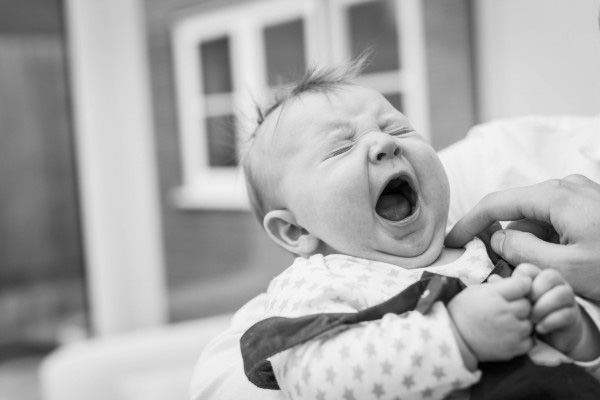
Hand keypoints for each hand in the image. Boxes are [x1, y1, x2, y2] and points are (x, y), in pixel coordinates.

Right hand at [445, 175, 599, 299]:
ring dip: (535, 246)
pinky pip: (558, 221)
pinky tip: (565, 265)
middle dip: (509, 243)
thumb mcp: (569, 269)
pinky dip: (552, 242)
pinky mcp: (593, 204)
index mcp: (555, 196)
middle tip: (508, 274)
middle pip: (518, 214)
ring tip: (550, 275)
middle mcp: (566, 187)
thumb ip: (524, 252)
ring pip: (539, 220)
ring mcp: (581, 194)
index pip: (495, 204)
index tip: (450, 242)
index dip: (468, 224)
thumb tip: (497, 240)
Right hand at [448, 277, 532, 361]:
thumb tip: (521, 280)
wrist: (454, 337)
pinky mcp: (513, 349)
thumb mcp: (476, 290)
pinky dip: (522, 338)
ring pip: (530, 322)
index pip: (523, 285)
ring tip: (506, 323)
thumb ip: (499, 285)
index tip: (513, 290)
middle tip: (505, 308)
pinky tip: (509, 334)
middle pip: (527, 304)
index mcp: (495, 296)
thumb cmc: (464, 311)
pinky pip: (530, 341)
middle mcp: (505, 313)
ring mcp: (511, 332)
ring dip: (521, 322)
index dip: (519, 286)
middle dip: (519, 304)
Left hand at [513, 264, 583, 353]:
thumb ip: (506, 290)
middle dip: (536, 291)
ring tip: (531, 319)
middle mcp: (554, 284)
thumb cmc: (528, 314)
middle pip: (550, 276)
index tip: (514, 294)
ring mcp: (566, 298)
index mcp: (536, 277)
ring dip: (543, 306)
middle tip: (525, 306)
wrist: (549, 336)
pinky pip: (566, 313)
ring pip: (561, 293)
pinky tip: (539, 329)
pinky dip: (550, 321)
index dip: (521, 280)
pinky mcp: (572, 315)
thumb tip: (492, 278)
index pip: (529, 268)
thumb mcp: (516, 303)